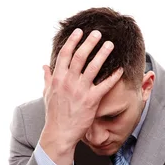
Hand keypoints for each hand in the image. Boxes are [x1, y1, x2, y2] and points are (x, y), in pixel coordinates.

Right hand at [39, 28, 123, 164]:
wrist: (60, 133)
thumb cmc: (54, 114)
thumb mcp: (47, 94)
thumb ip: (47, 78)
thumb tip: (44, 66)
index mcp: (58, 78)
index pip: (65, 54)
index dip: (72, 41)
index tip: (79, 31)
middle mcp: (69, 82)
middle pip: (80, 56)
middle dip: (89, 42)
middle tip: (98, 33)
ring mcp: (80, 91)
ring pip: (93, 67)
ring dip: (102, 54)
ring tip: (110, 44)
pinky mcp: (91, 100)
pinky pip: (105, 86)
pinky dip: (113, 77)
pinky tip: (120, 69)